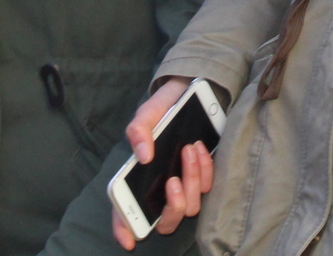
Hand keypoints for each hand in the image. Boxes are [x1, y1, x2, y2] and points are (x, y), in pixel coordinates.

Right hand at [112, 79, 214, 249]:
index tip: (130, 240)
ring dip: (191, 178)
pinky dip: (205, 169)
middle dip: (172, 205)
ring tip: (188, 149)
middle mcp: (161, 188)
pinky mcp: (203, 177)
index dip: (125, 229)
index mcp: (139, 178)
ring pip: (190, 205)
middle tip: (172, 179)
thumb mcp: (146, 114)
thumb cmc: (162, 108)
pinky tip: (199, 148)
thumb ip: (139, 131)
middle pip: (166, 220)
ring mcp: (184, 185)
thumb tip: (143, 156)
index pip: (126, 212)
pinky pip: (207, 187)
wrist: (190, 93)